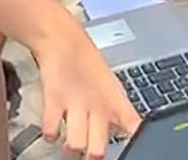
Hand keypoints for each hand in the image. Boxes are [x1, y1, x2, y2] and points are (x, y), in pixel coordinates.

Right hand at [37, 21, 140, 158]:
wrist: (64, 40)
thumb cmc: (88, 65)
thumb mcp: (110, 86)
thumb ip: (118, 112)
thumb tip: (130, 133)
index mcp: (116, 101)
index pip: (133, 127)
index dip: (136, 142)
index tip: (135, 149)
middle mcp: (98, 105)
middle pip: (98, 149)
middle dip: (93, 156)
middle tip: (90, 153)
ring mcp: (76, 103)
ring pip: (76, 144)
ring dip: (71, 147)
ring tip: (71, 142)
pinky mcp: (54, 99)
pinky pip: (51, 129)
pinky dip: (50, 133)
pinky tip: (53, 127)